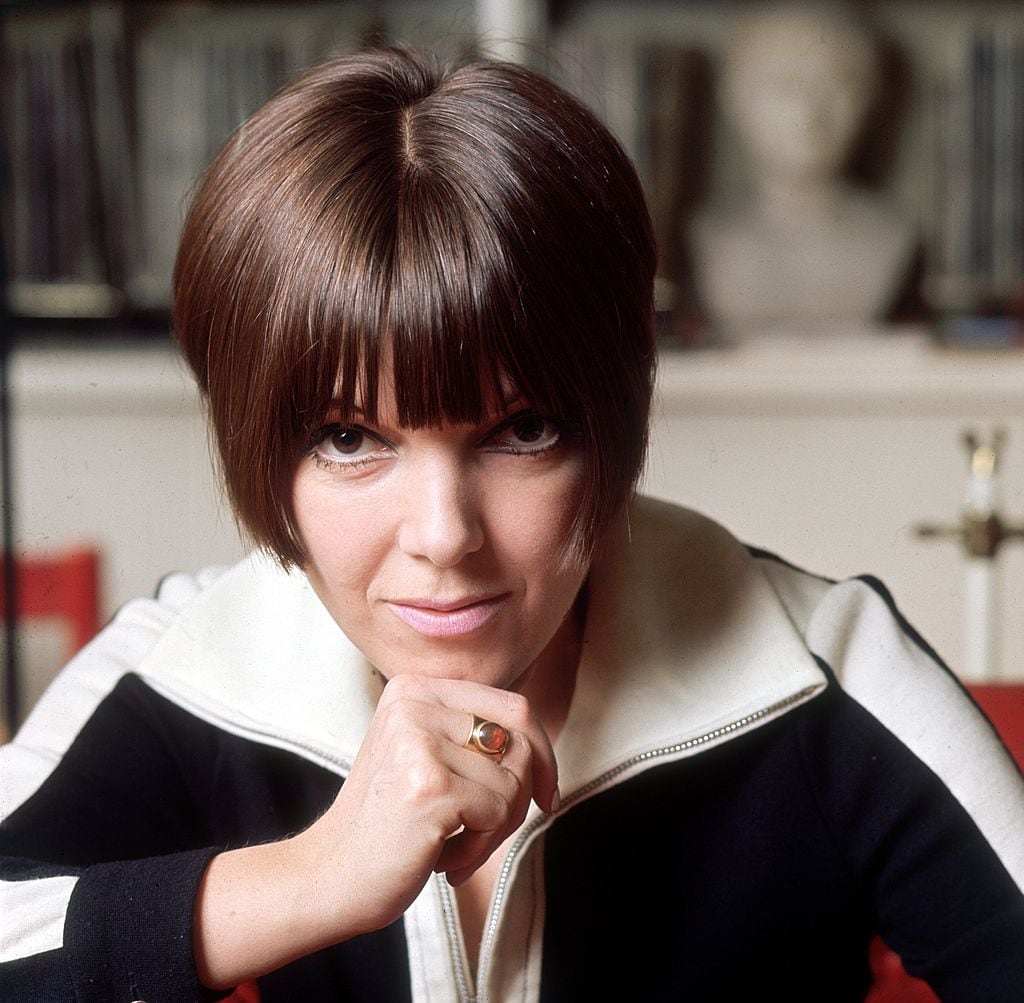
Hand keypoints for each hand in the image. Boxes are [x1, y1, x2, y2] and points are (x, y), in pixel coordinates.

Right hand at [298, 673, 559, 933]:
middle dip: (521, 796)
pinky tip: (443, 860)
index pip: (513, 706)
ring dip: (495, 830)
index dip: (541, 752)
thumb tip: (542, 747)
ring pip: (514, 783)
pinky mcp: (430, 785)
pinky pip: (500, 813)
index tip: (545, 794)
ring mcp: (420, 742)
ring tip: (454, 846)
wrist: (329, 877)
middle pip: (519, 741)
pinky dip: (480, 848)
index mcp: (414, 688)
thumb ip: (473, 736)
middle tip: (486, 832)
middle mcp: (415, 703)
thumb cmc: (388, 824)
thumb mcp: (425, 756)